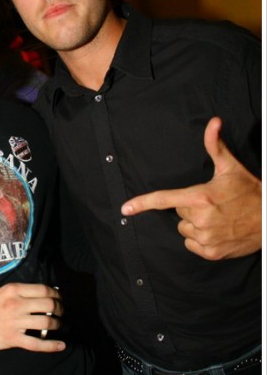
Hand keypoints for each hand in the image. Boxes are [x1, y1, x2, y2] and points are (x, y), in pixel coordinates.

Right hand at [0, 282, 64, 350]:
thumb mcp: (2, 293)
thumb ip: (20, 294)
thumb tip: (43, 295)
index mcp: (13, 290)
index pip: (43, 290)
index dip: (56, 294)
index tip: (59, 298)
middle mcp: (15, 304)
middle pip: (48, 305)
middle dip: (59, 309)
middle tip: (61, 312)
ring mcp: (14, 322)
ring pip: (46, 323)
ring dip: (57, 324)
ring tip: (58, 325)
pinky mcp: (12, 339)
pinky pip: (37, 344)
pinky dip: (51, 345)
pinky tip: (61, 345)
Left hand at [121, 117, 260, 259]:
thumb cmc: (249, 191)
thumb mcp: (231, 168)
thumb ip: (215, 145)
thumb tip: (213, 122)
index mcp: (201, 197)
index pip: (165, 199)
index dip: (143, 203)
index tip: (125, 208)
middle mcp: (200, 219)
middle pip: (178, 213)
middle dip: (190, 208)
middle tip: (211, 204)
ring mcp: (206, 238)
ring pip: (184, 230)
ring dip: (195, 224)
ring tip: (216, 217)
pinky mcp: (211, 253)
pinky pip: (192, 245)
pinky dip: (200, 239)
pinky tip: (217, 231)